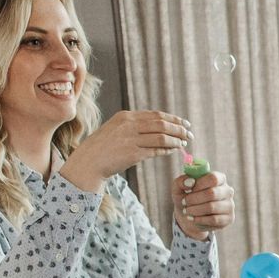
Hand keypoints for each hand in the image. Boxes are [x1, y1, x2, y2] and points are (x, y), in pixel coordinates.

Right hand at [58, 110, 191, 190]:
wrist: (89, 162)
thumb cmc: (103, 147)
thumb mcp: (116, 129)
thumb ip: (135, 126)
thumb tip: (159, 128)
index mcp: (126, 116)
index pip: (156, 115)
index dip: (173, 119)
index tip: (184, 123)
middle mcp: (129, 125)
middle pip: (162, 124)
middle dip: (179, 129)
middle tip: (189, 134)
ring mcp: (131, 139)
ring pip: (162, 136)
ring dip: (176, 140)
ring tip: (184, 143)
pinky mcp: (133, 154)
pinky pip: (157, 150)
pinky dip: (168, 149)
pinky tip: (174, 151)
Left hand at [172, 170, 235, 239]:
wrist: (190, 217)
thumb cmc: (186, 198)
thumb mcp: (178, 189)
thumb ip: (180, 182)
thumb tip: (190, 182)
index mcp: (219, 179)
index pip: (213, 178)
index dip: (199, 184)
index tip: (189, 190)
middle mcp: (228, 191)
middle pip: (212, 193)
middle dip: (194, 199)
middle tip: (184, 202)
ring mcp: (230, 205)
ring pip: (212, 207)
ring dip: (195, 210)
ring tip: (186, 211)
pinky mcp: (229, 219)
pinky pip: (214, 220)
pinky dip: (200, 219)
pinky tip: (193, 218)